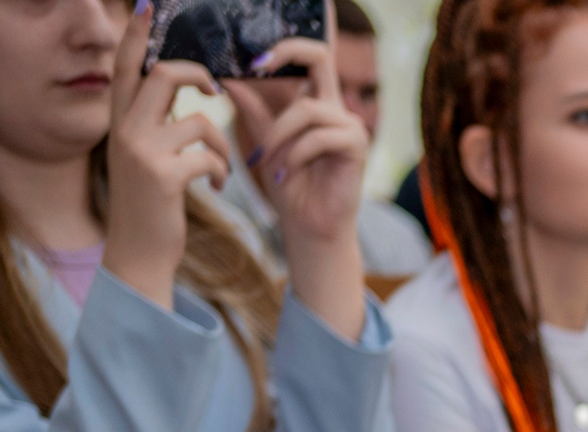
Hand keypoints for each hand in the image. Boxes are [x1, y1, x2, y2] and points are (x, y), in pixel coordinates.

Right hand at [105, 4, 235, 308]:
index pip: (127, 66)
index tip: (149, 5)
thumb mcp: (145, 157)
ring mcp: (141, 153)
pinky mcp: (162, 177)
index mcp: (120, 122)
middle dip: (198, 74)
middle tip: (216, 90)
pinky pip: (209, 156)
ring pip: (198, 119)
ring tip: (220, 166)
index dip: (138, 34)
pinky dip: (222, 171)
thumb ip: (156, 123)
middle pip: (162, 74)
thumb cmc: (149, 205)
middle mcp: (125, 130)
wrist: (138, 254)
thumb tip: (183, 91)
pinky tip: (217, 187)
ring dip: (222, 143)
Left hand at [221, 36, 366, 252]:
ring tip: (266, 162)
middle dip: (286, 54)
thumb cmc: (292, 188)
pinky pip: (319, 137)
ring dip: (278, 135)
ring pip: (307, 109)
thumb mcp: (266, 144)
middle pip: (320, 57)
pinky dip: (296, 154)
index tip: (252, 61)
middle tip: (254, 67)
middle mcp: (336, 109)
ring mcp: (349, 127)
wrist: (310, 227)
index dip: (285, 48)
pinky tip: (286, 173)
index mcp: (317, 104)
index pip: (310, 57)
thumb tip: (229, 80)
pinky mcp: (357, 148)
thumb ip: (254, 112)